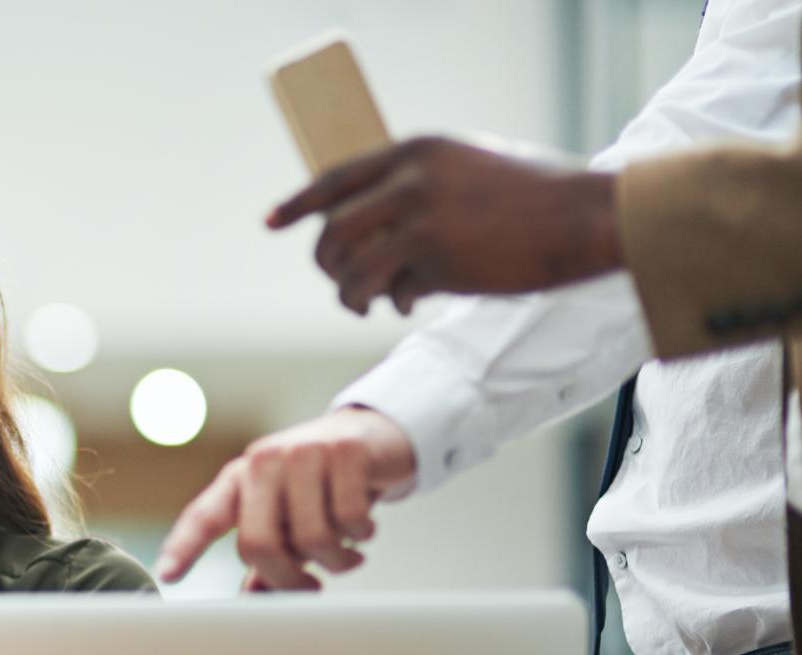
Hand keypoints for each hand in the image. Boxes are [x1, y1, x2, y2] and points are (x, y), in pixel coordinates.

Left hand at [155, 407, 414, 589]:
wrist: (375, 436)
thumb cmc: (323, 486)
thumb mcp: (289, 516)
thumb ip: (270, 553)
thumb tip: (253, 600)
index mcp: (240, 478)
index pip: (205, 516)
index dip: (184, 547)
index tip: (168, 576)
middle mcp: (263, 460)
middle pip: (258, 544)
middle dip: (287, 579)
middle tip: (310, 587)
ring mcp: (303, 451)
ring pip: (311, 538)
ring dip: (335, 560)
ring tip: (345, 555)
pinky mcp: (345, 451)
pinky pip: (349, 519)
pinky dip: (360, 535)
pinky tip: (363, 529)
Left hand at [268, 137, 621, 314]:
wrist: (583, 217)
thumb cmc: (531, 199)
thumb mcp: (465, 169)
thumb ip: (417, 186)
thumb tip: (366, 227)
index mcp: (414, 150)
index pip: (336, 177)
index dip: (298, 203)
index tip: (270, 222)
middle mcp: (409, 179)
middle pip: (332, 230)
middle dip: (328, 264)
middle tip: (344, 282)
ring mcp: (420, 217)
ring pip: (349, 266)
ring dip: (351, 293)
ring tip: (370, 302)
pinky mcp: (436, 257)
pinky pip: (388, 289)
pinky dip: (391, 302)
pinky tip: (410, 302)